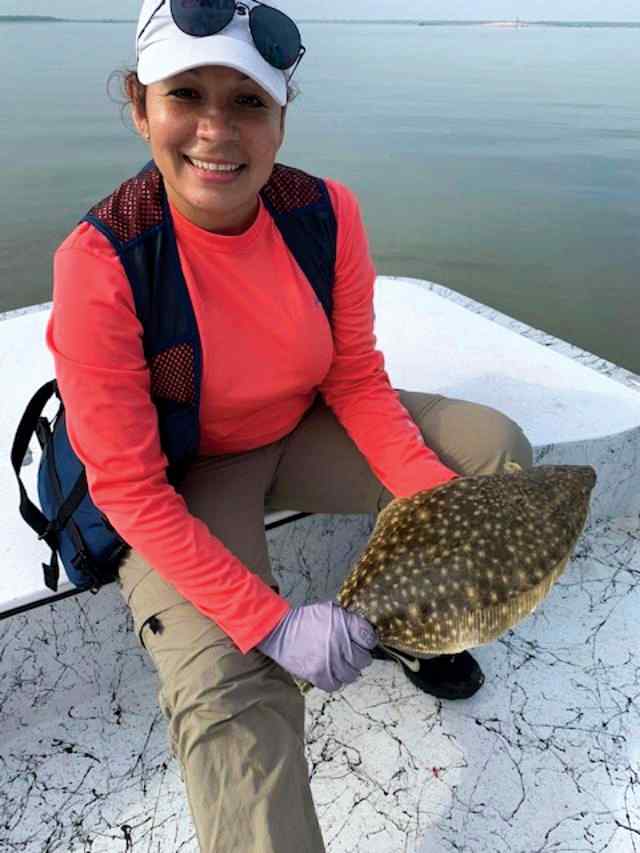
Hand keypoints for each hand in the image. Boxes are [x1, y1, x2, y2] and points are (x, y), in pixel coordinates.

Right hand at [256, 601, 377, 691]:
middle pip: (364, 659)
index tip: (364, 641)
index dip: (369, 640)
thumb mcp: (330, 609)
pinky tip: (331, 670)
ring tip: (340, 662)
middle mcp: (340, 644)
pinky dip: (335, 679)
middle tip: (351, 652)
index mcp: (344, 624)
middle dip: (359, 655)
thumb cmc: (305, 620)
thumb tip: (363, 630)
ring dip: (348, 668)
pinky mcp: (319, 675)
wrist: (279, 632)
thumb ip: (348, 619)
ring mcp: (330, 662)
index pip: (369, 637)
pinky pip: (337, 684)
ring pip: (353, 674)